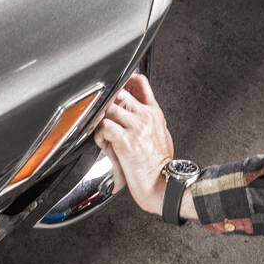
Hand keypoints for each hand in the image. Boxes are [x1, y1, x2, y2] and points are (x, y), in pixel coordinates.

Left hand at [94, 74, 173, 215]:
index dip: (126, 80)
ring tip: (103, 131)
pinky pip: (104, 126)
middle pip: (120, 93)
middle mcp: (145, 117)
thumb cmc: (161, 165)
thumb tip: (139, 114)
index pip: (141, 83)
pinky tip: (103, 141)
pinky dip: (99, 133)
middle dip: (108, 102)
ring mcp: (135, 127)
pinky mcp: (125, 141)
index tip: (117, 85)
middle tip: (105, 114)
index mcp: (154, 113)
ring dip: (101, 118)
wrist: (165, 184)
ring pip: (109, 108)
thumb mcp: (162, 135)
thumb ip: (149, 121)